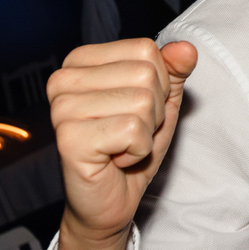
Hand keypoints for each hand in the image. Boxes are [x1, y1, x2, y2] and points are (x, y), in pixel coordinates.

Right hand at [48, 38, 197, 249]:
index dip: (158, 82)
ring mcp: (62, 108)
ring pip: (142, 102)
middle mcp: (63, 79)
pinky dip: (137, 151)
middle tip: (129, 132)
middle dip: (153, 110)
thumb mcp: (161, 100)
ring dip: (145, 132)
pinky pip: (133, 131)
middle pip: (145, 74)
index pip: (145, 49)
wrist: (109, 200)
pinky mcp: (69, 139)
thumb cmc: (131, 144)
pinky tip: (115, 160)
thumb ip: (174, 70)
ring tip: (121, 145)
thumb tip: (186, 48)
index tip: (135, 108)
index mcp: (81, 60)